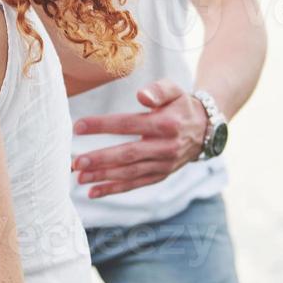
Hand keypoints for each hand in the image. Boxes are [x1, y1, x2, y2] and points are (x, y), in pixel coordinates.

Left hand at [71, 79, 207, 197]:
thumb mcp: (175, 90)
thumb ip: (158, 90)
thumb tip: (141, 95)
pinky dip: (114, 189)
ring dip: (103, 177)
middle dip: (101, 159)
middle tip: (76, 162)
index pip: (128, 124)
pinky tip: (93, 192)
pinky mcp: (161, 176)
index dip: (102, 126)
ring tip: (79, 177)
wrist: (206, 129)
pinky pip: (135, 184)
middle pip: (128, 154)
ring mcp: (163, 164)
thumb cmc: (181, 105)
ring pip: (130, 173)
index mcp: (165, 124)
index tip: (77, 127)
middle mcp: (165, 147)